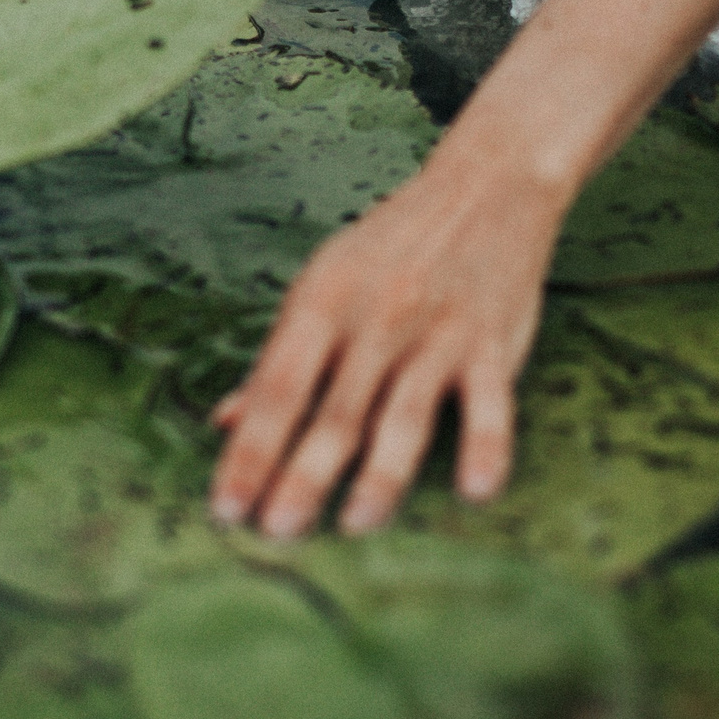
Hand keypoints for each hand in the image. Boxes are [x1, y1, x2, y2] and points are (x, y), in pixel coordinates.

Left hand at [207, 156, 565, 538]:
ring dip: (381, 475)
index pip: (277, 389)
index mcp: (322, 302)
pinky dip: (486, 447)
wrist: (484, 186)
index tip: (226, 507)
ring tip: (355, 524)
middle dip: (302, 475)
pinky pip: (491, 404)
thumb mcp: (323, 285)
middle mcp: (376, 320)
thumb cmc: (391, 246)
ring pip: (404, 415)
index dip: (250, 451)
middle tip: (277, 532)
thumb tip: (227, 422)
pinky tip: (475, 491)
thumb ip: (281, 359)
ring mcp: (436, 334)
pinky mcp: (492, 344)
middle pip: (334, 412)